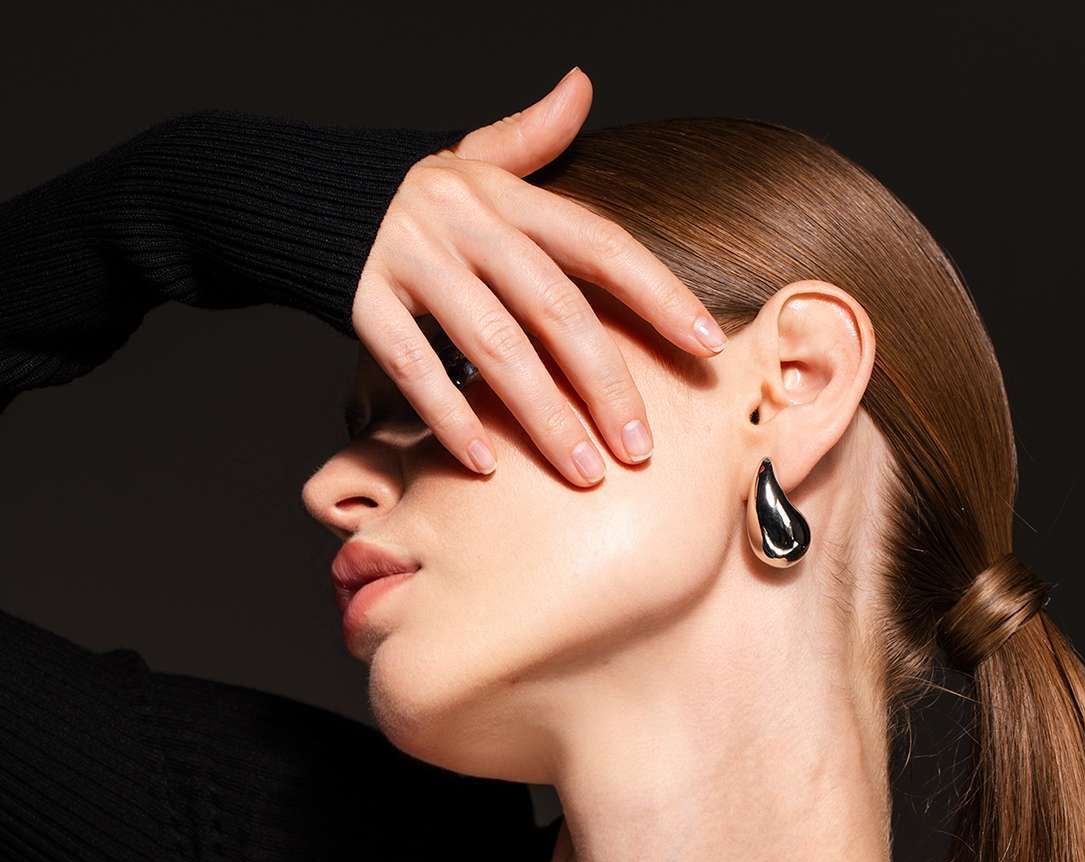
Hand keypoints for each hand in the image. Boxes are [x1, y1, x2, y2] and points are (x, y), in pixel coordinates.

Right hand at [349, 66, 727, 486]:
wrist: (298, 195)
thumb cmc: (406, 192)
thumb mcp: (469, 158)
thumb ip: (531, 136)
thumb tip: (581, 85)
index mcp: (506, 195)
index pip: (601, 244)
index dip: (659, 293)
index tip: (707, 346)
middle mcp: (466, 222)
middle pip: (555, 308)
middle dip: (606, 383)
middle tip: (641, 449)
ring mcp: (414, 261)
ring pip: (494, 347)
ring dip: (545, 417)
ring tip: (582, 472)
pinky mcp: (363, 300)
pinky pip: (414, 367)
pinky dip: (451, 418)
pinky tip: (488, 463)